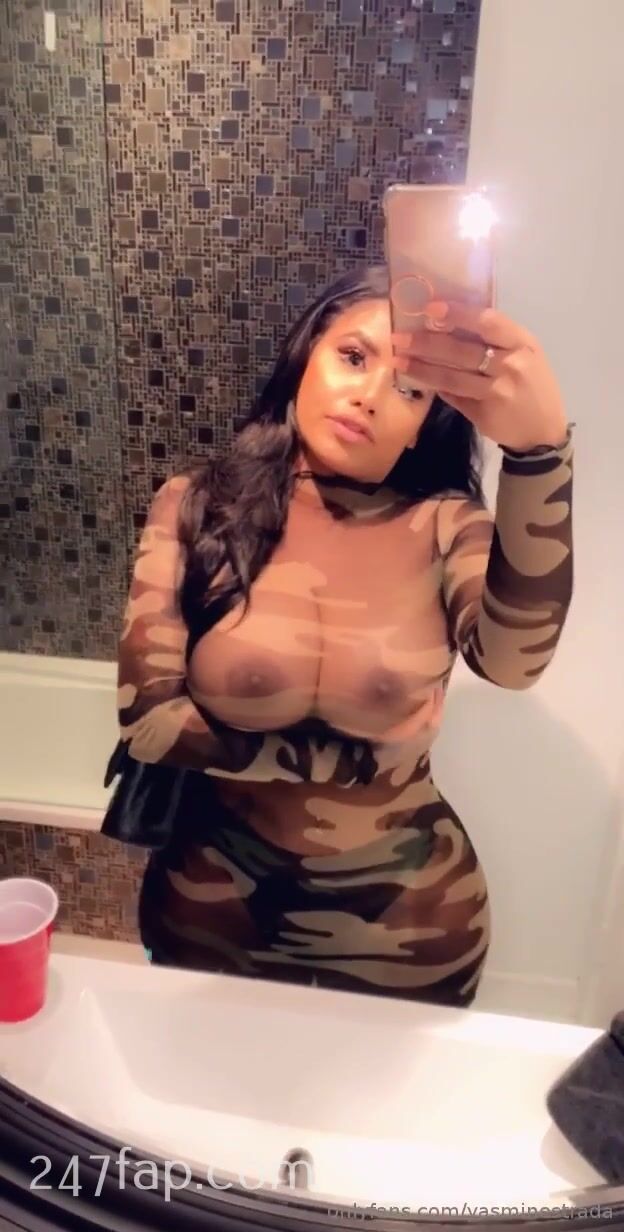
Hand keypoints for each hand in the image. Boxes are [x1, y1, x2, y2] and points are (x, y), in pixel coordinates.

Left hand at [393, 301, 568, 451]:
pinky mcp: (485, 412)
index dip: (458, 313)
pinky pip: (454, 395)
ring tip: (399, 359)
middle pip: (462, 350)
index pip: (487, 321)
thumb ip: (494, 340)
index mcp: (522, 342)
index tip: (430, 307)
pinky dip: (435, 386)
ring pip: (452, 376)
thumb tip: (447, 324)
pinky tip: (417, 379)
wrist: (543, 431)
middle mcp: (512, 364)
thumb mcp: (524, 354)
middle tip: (399, 337)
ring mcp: (498, 390)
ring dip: (422, 367)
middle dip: (427, 343)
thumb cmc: (532, 384)